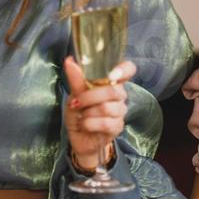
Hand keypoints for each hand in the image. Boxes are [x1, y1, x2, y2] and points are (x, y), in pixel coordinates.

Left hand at [64, 57, 135, 172]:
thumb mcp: (74, 94)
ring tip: (81, 116)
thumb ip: (76, 79)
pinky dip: (89, 124)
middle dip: (89, 97)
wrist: (78, 137)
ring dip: (88, 112)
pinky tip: (84, 125)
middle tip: (75, 103)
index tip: (112, 74)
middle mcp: (119, 95)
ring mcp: (120, 111)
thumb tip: (70, 61)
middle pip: (113, 90)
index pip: (128, 69)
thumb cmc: (79, 112)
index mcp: (111, 82)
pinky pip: (105, 123)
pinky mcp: (117, 127)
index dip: (124, 70)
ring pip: (107, 107)